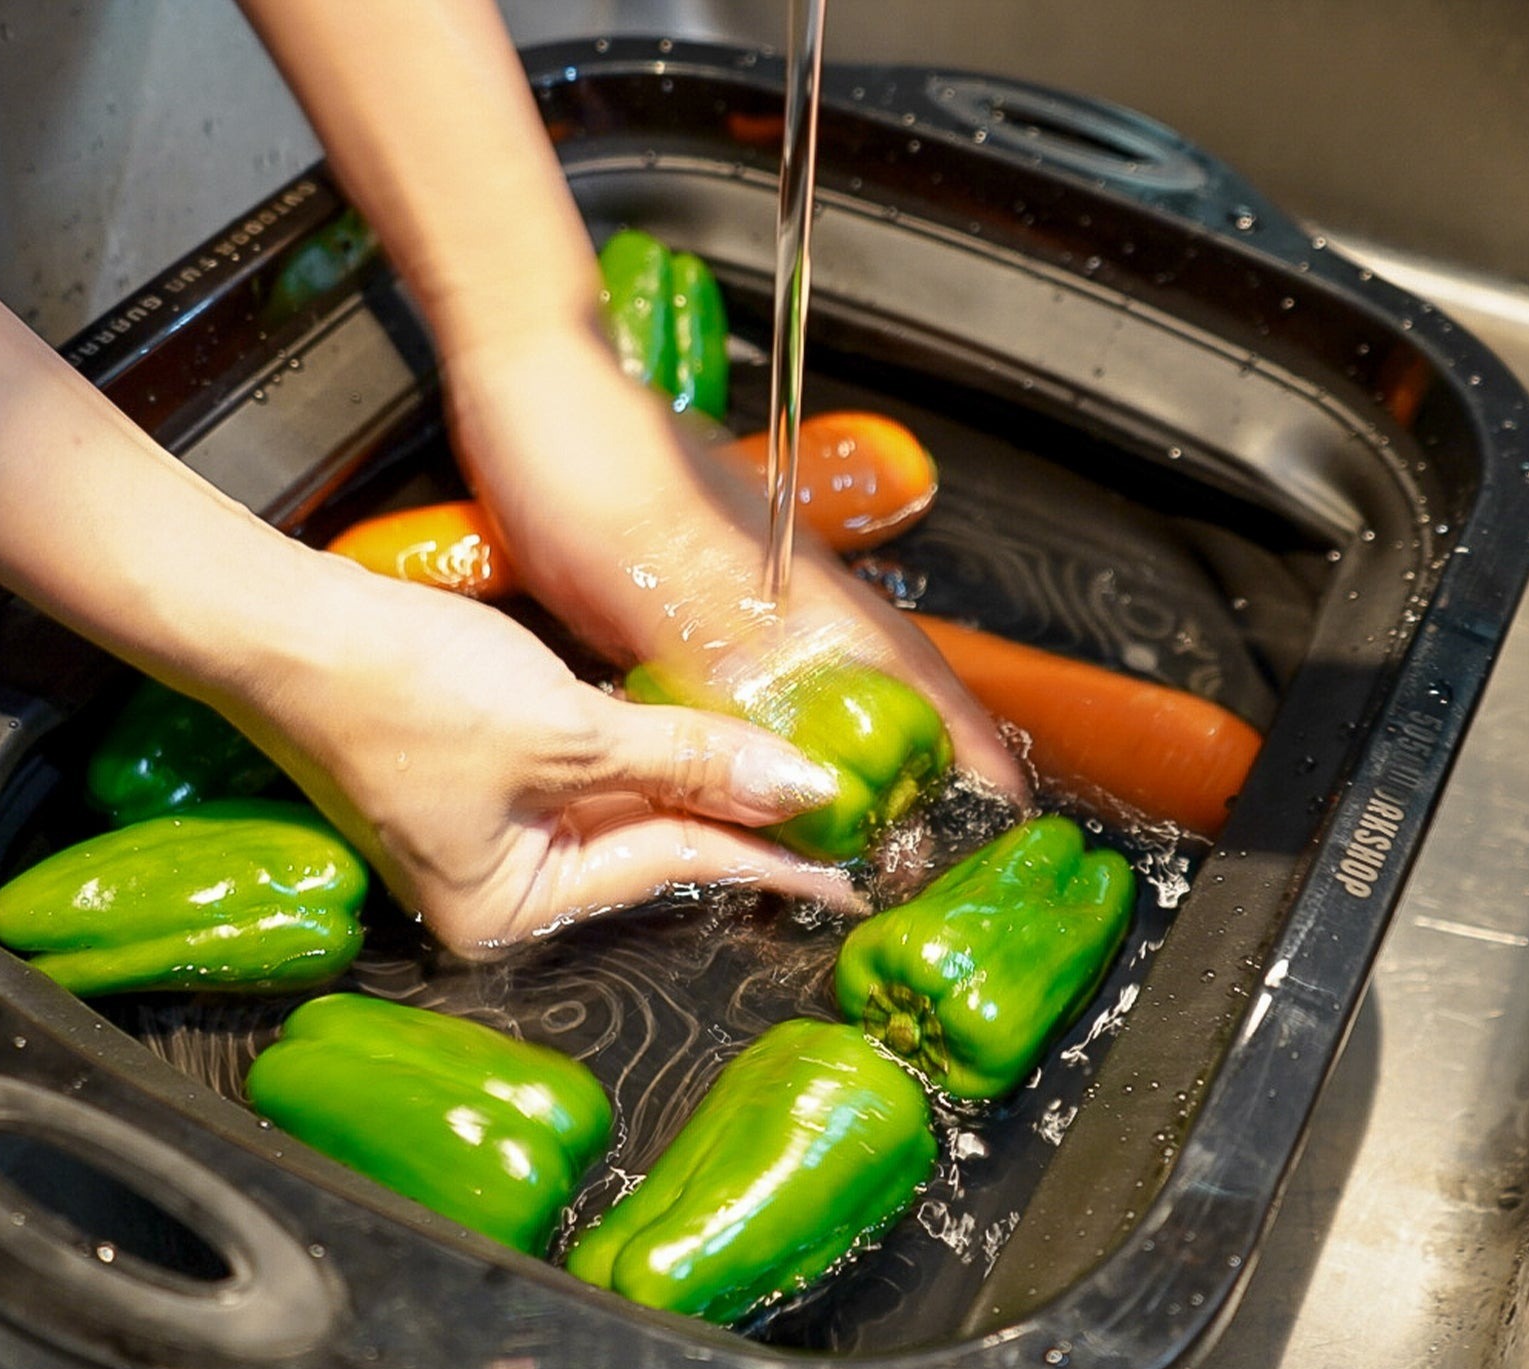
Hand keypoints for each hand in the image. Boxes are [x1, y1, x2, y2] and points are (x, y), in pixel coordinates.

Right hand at [203, 547, 860, 956]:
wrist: (286, 620)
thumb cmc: (399, 689)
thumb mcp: (567, 732)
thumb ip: (689, 761)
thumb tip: (798, 790)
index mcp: (507, 911)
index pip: (673, 869)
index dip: (770, 857)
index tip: (851, 869)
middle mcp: (498, 886)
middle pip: (653, 844)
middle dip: (744, 818)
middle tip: (848, 817)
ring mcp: (486, 828)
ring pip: (626, 803)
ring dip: (703, 779)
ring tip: (798, 775)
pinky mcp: (480, 771)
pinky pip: (588, 771)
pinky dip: (648, 750)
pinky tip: (709, 736)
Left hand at [439, 320, 1033, 801]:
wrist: (529, 372)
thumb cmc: (585, 453)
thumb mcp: (652, 569)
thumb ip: (729, 654)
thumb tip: (796, 752)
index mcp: (795, 585)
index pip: (910, 674)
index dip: (961, 739)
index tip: (999, 802)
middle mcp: (784, 586)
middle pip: (882, 681)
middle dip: (921, 756)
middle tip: (927, 835)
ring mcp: (740, 580)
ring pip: (823, 677)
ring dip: (850, 742)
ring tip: (862, 811)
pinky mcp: (687, 580)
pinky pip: (757, 666)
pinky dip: (776, 715)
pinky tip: (754, 744)